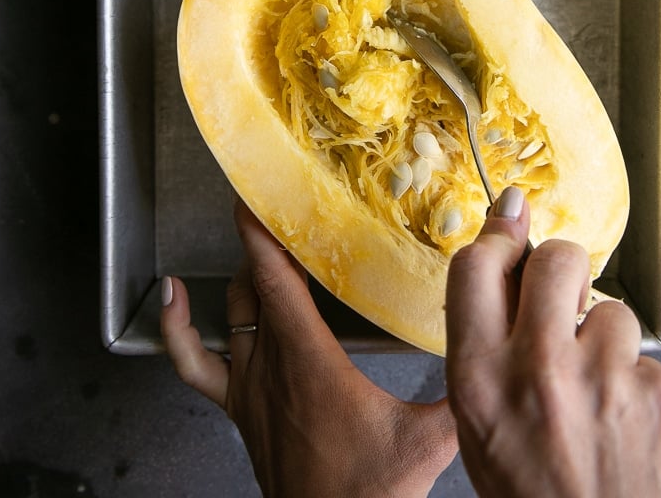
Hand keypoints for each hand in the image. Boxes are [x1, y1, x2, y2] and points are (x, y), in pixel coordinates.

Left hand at [161, 197, 456, 497]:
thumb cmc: (369, 493)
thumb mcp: (428, 438)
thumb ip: (459, 391)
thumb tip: (488, 350)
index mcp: (308, 360)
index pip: (274, 278)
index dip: (260, 230)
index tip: (255, 192)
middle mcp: (270, 366)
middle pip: (254, 283)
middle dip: (267, 240)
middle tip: (285, 208)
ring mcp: (248, 388)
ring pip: (233, 311)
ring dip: (245, 274)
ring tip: (262, 247)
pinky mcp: (240, 408)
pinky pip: (194, 362)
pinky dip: (177, 327)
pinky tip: (172, 298)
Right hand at [445, 187, 660, 497]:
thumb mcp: (483, 432)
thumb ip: (488, 346)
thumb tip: (508, 262)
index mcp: (479, 381)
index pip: (476, 266)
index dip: (498, 238)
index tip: (510, 226)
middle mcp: (539, 370)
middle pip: (557, 258)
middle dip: (565, 269)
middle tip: (567, 303)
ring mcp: (606, 380)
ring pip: (613, 310)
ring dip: (608, 342)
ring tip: (601, 400)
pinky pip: (649, 362)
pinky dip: (642, 388)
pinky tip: (630, 429)